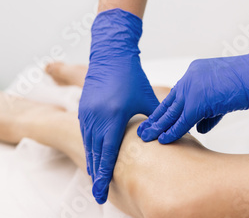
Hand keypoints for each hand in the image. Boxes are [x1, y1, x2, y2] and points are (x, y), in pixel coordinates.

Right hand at [79, 8, 158, 203]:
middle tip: (98, 193)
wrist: (111, 54)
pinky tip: (93, 155)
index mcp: (113, 116)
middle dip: (96, 174)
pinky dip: (88, 146)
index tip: (101, 192)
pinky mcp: (84, 107)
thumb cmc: (131, 75)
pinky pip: (85, 133)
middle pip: (94, 153)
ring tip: (96, 178)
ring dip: (92, 161)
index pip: (107, 153)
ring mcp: (87, 112)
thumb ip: (154, 121)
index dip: (104, 175)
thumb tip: (164, 139)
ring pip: (87, 144)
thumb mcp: (147, 99)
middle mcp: (96, 117)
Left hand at [138, 24, 248, 143]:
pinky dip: (173, 131)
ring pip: (172, 111)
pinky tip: (164, 140)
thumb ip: (210, 111)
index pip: (177, 95)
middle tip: (142, 130)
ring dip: (158, 126)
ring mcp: (194, 87)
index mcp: (196, 72)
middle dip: (156, 118)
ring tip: (146, 138)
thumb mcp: (226, 96)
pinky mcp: (201, 99)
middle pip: (169, 102)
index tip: (154, 120)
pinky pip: (183, 119)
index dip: (165, 110)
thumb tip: (200, 127)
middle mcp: (191, 77)